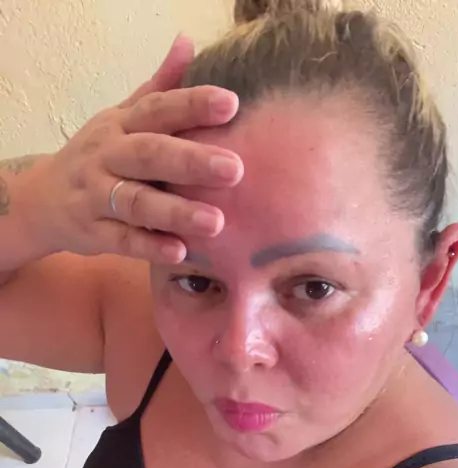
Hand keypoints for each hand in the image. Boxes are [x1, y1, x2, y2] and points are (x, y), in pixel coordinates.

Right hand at [30, 35, 242, 263]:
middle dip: (191, 161)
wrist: (43, 199)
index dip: (192, 105)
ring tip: (216, 222)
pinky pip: (122, 240)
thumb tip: (188, 44)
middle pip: (149, 154)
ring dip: (176, 211)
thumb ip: (157, 89)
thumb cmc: (98, 157)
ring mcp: (96, 195)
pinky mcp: (92, 232)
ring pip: (136, 202)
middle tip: (235, 170)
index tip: (232, 104)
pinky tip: (180, 252)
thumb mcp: (121, 118)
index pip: (157, 109)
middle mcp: (107, 156)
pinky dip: (150, 246)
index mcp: (120, 125)